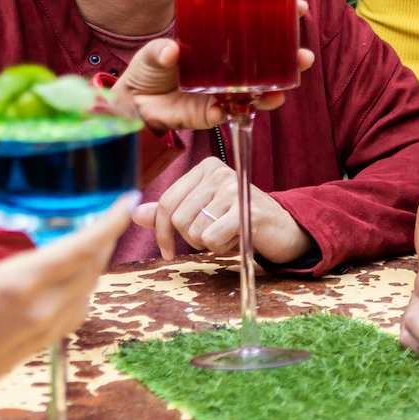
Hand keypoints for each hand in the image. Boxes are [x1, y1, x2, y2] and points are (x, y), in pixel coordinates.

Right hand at [0, 176, 131, 399]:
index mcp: (20, 284)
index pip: (82, 247)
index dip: (110, 221)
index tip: (128, 197)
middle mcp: (44, 306)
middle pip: (94, 263)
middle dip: (106, 233)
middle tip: (108, 205)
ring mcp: (50, 327)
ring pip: (91, 284)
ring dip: (97, 257)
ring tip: (93, 231)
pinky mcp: (48, 341)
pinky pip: (81, 304)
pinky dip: (85, 281)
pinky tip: (73, 268)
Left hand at [108, 15, 315, 132]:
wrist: (135, 102)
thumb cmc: (150, 69)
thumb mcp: (154, 52)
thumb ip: (161, 51)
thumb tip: (172, 50)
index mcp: (223, 44)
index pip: (258, 29)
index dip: (283, 19)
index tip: (300, 8)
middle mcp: (231, 68)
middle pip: (271, 63)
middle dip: (292, 60)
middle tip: (304, 56)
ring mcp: (225, 91)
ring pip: (259, 92)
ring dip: (273, 93)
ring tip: (278, 93)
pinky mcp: (212, 113)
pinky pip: (227, 114)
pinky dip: (228, 112)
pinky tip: (224, 108)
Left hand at [131, 156, 312, 263]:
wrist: (282, 229)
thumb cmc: (239, 221)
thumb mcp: (202, 213)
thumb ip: (171, 212)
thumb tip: (135, 213)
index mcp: (205, 168)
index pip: (166, 202)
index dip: (161, 232)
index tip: (167, 251)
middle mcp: (218, 172)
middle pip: (178, 218)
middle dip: (191, 239)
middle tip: (214, 237)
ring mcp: (233, 188)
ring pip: (194, 230)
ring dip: (209, 244)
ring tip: (229, 235)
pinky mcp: (246, 209)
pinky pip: (211, 237)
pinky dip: (221, 246)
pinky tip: (236, 239)